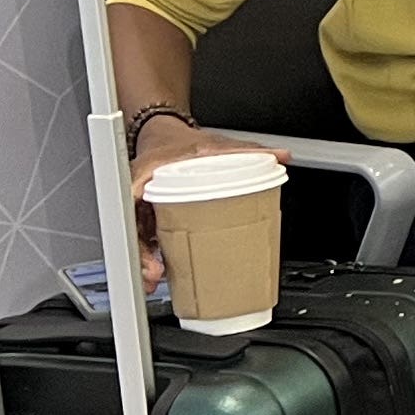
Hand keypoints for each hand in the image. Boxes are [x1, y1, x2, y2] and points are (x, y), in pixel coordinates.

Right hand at [126, 118, 278, 289]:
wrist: (166, 135)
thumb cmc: (183, 142)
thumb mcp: (215, 144)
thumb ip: (248, 150)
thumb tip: (281, 156)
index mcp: (146, 173)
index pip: (133, 204)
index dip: (138, 228)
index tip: (148, 245)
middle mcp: (138, 192)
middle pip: (133, 227)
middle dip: (141, 254)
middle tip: (155, 272)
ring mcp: (140, 206)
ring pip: (137, 237)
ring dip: (144, 261)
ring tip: (155, 280)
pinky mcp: (147, 216)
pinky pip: (145, 237)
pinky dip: (151, 255)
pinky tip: (160, 272)